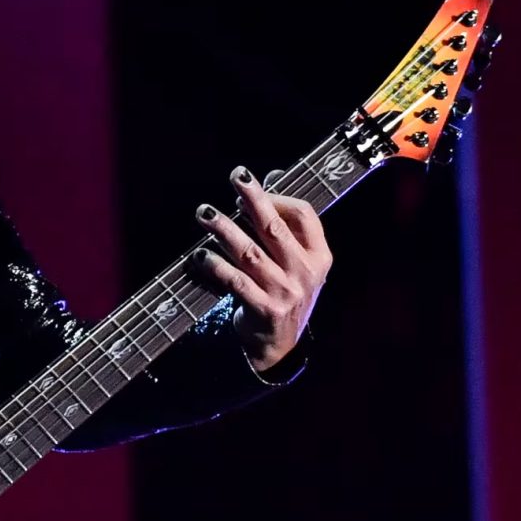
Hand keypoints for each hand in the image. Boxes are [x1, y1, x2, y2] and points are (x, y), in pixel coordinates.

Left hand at [189, 166, 330, 373]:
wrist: (278, 343)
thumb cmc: (283, 290)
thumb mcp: (295, 261)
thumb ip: (285, 224)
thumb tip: (271, 177)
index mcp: (319, 256)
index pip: (305, 216)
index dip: (278, 197)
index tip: (249, 190)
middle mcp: (306, 273)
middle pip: (274, 228)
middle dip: (253, 199)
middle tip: (235, 177)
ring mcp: (286, 292)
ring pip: (250, 253)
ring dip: (225, 229)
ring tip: (205, 213)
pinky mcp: (264, 309)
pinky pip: (236, 281)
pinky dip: (216, 265)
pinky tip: (201, 254)